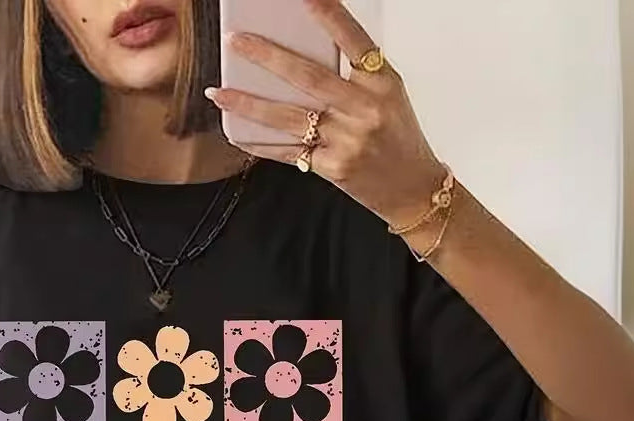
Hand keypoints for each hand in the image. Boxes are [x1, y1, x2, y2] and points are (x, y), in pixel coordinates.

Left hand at [207, 0, 446, 229]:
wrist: (413, 189)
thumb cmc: (398, 138)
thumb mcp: (389, 97)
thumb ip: (353, 76)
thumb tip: (300, 57)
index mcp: (383, 83)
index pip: (354, 41)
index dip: (329, 16)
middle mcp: (365, 109)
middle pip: (309, 77)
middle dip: (267, 57)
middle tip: (236, 41)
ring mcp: (347, 141)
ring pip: (289, 117)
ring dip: (249, 104)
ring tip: (220, 92)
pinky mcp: (333, 168)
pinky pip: (289, 152)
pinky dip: (261, 143)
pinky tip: (238, 134)